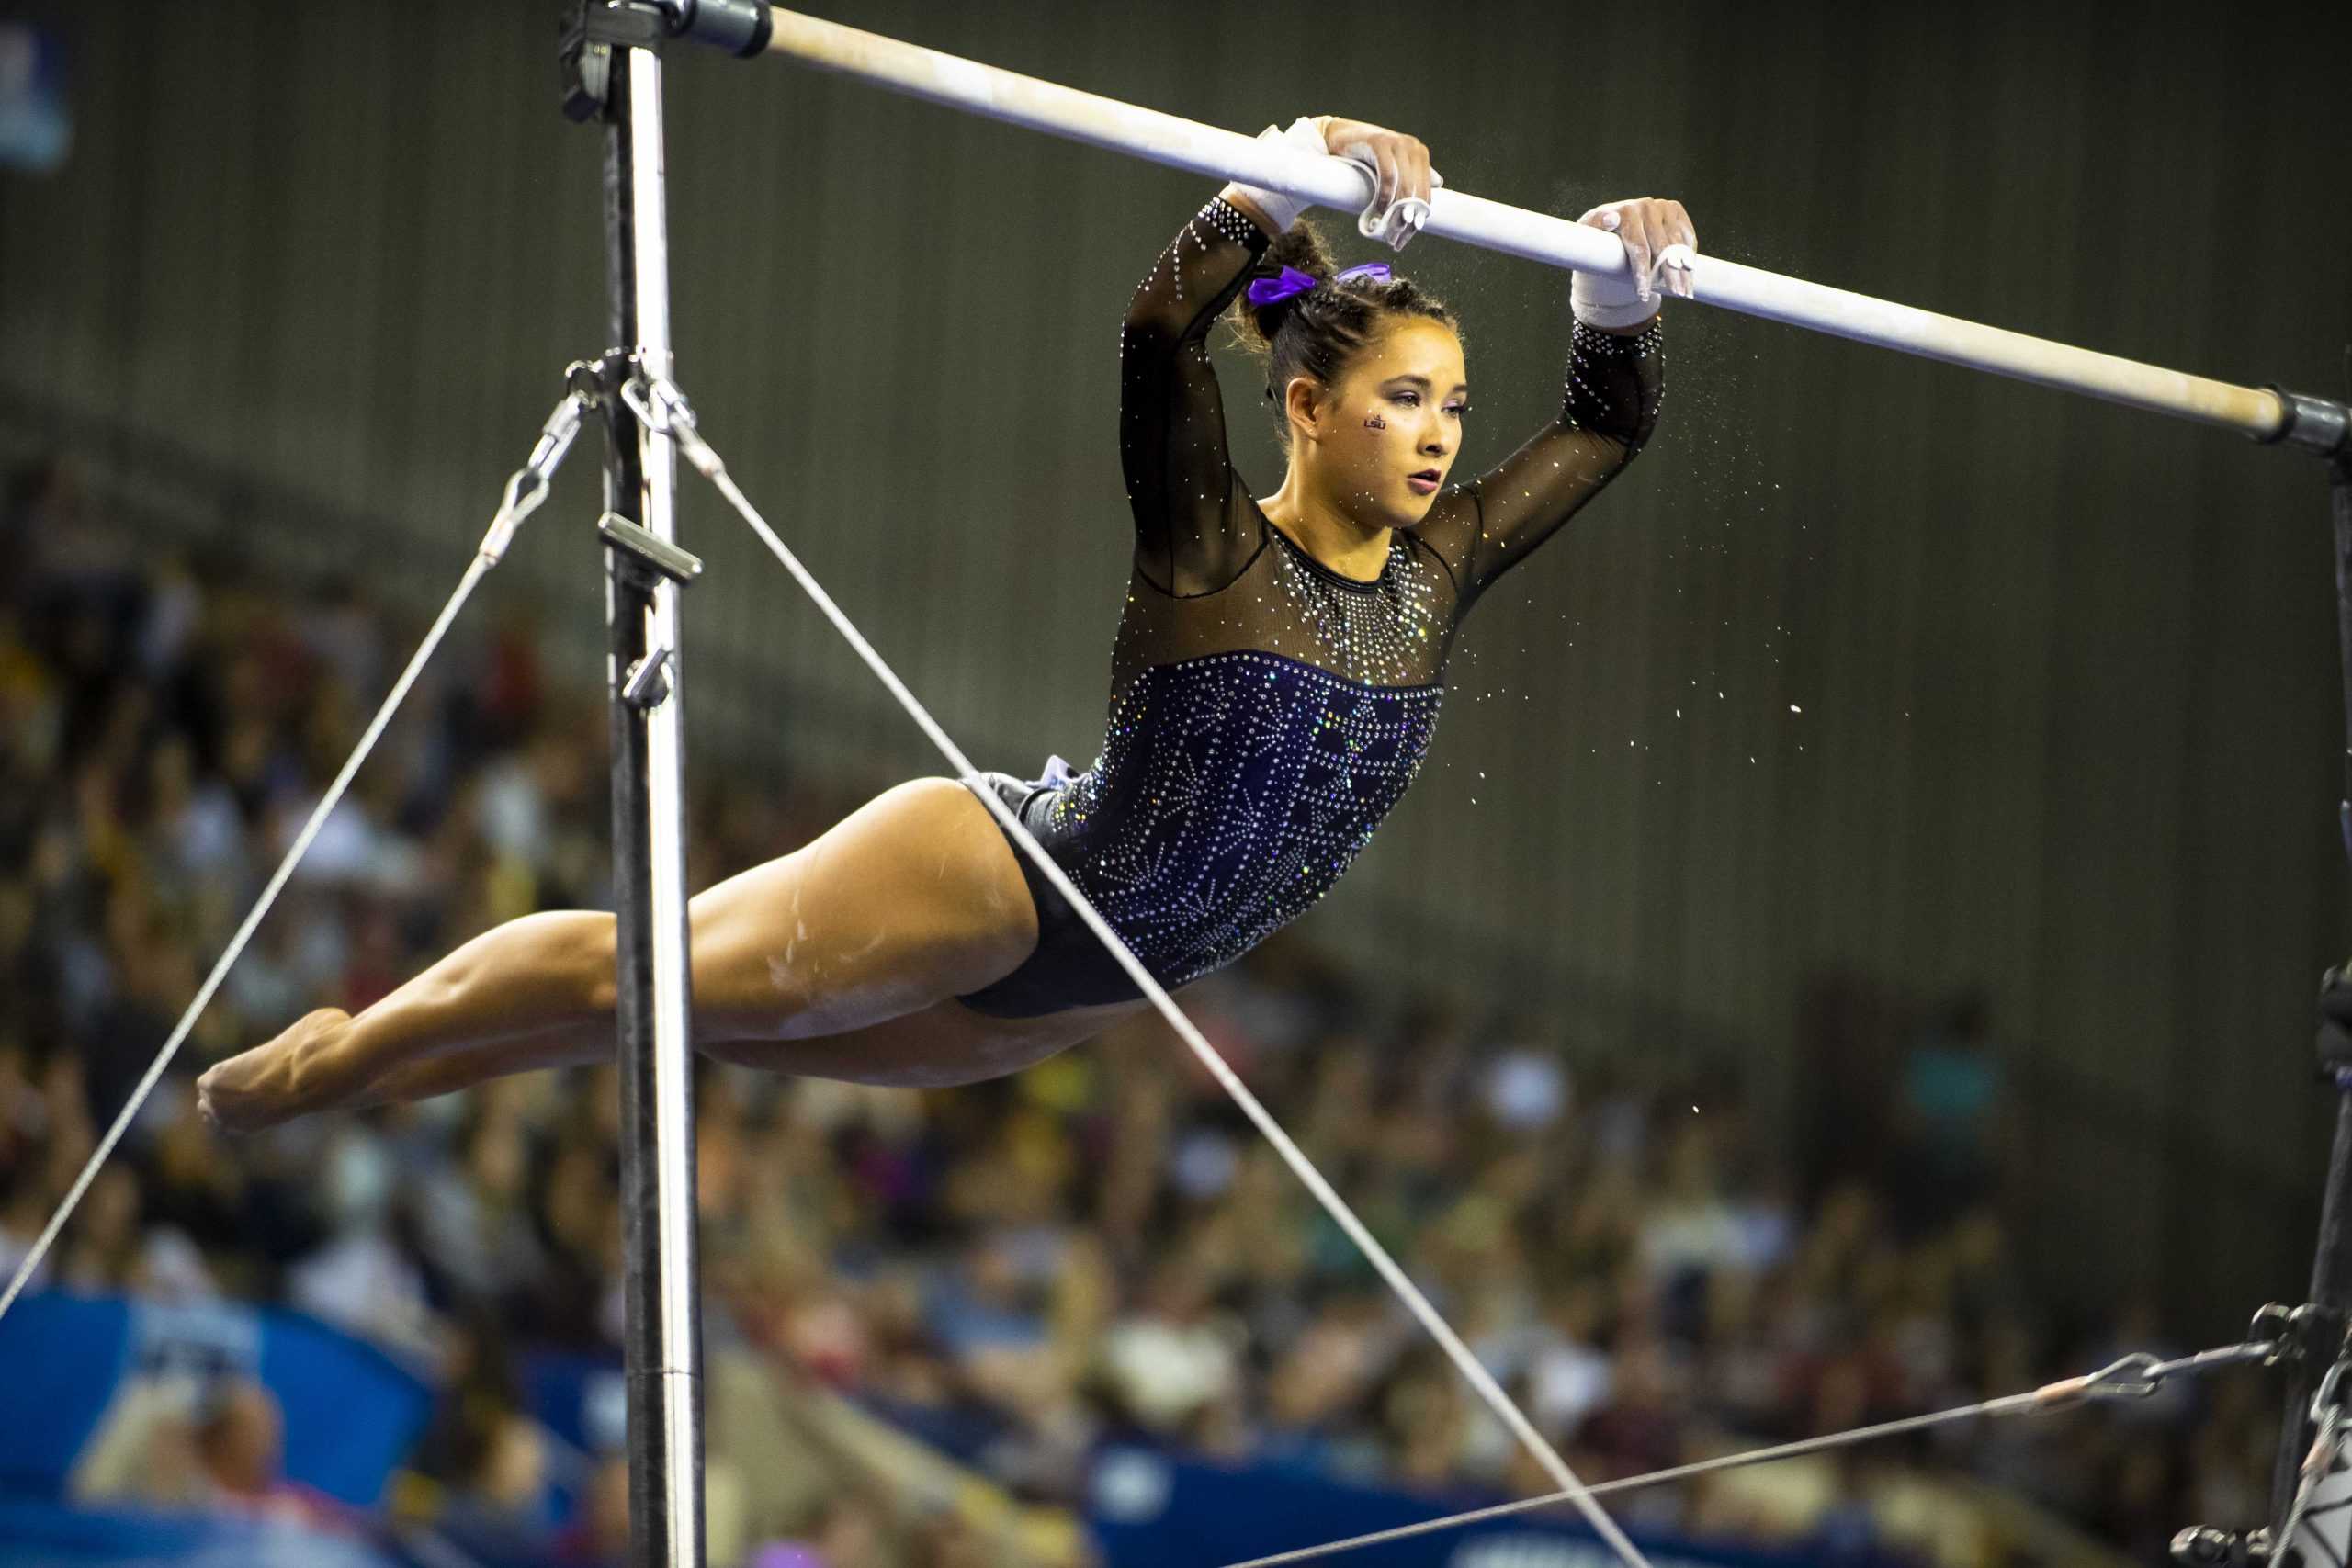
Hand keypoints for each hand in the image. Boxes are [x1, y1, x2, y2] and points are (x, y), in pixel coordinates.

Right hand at [1316, 116, 1444, 248]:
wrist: (1341, 136)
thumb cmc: (1366, 154)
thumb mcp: (1393, 164)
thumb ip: (1414, 172)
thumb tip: (1438, 183)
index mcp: (1419, 153)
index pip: (1425, 191)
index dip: (1418, 217)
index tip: (1406, 237)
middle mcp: (1412, 147)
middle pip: (1415, 190)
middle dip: (1406, 218)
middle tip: (1395, 238)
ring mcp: (1397, 143)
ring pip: (1404, 185)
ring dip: (1395, 210)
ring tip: (1386, 228)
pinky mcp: (1380, 143)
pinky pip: (1388, 175)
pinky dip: (1384, 195)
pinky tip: (1379, 208)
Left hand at [1576, 197, 1698, 300]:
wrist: (1614, 220)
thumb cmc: (1599, 236)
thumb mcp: (1589, 234)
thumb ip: (1596, 228)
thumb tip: (1609, 220)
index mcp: (1626, 213)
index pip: (1638, 248)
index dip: (1642, 272)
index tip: (1643, 294)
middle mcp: (1646, 206)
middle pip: (1662, 247)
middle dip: (1669, 274)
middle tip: (1676, 295)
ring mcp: (1663, 207)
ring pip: (1678, 243)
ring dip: (1684, 269)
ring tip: (1686, 291)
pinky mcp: (1676, 210)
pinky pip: (1687, 235)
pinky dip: (1689, 255)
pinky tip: (1690, 273)